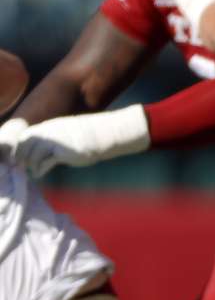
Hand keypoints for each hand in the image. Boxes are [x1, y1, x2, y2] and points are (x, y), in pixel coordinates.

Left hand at [0, 107, 148, 176]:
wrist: (107, 132)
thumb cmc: (91, 134)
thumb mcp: (69, 131)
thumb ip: (57, 137)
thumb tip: (48, 148)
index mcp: (51, 126)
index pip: (27, 136)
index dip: (22, 147)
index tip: (23, 157)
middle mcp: (50, 133)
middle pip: (25, 145)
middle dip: (22, 157)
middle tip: (25, 166)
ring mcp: (56, 142)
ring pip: (32, 156)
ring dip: (31, 165)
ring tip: (34, 171)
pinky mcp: (63, 153)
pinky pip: (44, 163)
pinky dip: (39, 170)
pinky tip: (40, 173)